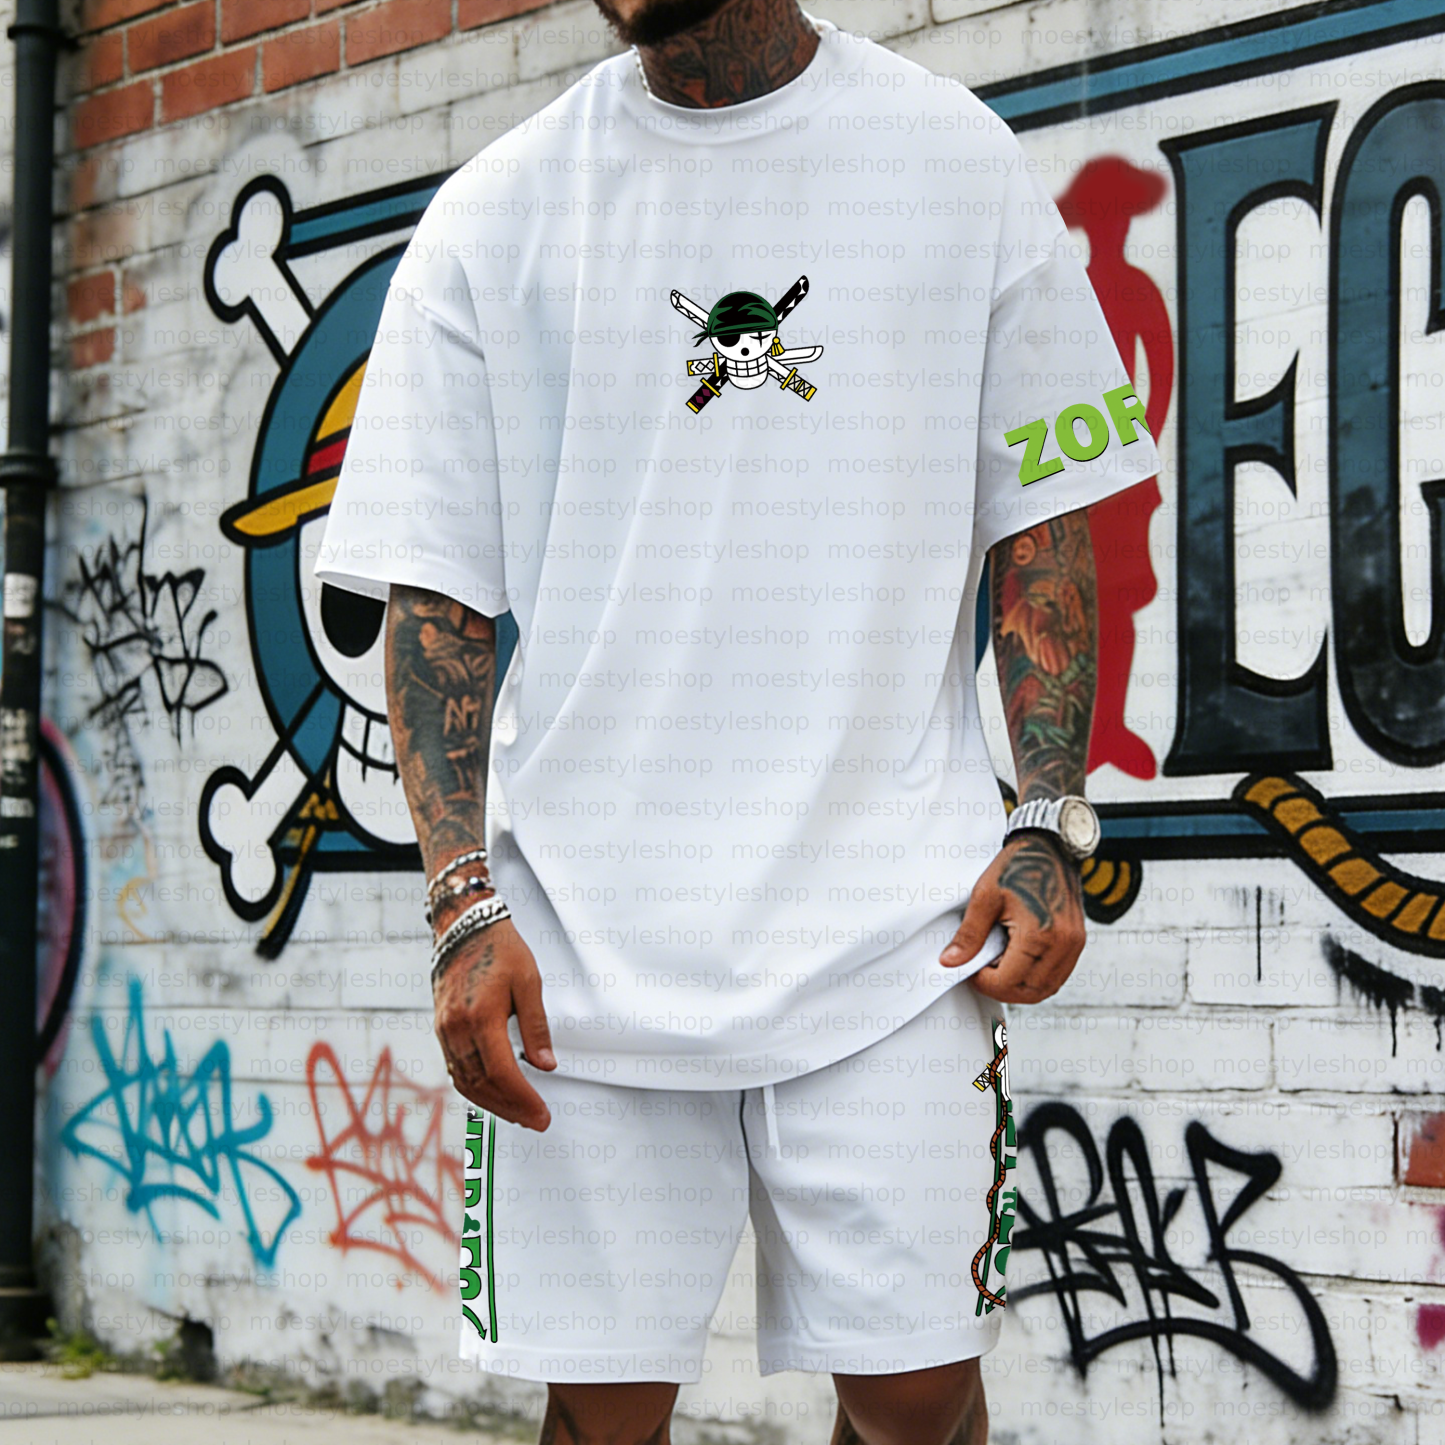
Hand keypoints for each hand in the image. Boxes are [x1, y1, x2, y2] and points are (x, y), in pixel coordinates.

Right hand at [432, 917, 554, 1130]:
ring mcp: (444, 1029)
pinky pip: (455, 1068)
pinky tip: (493, 1094)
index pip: (503, 1073)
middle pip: (482, 1084)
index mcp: (481, 1016)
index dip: (523, 1099)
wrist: (463, 927)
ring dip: (492, 1103)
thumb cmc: (500, 949)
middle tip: (536, 1120)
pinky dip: (474, 1087)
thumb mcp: (529, 982)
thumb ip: (536, 1027)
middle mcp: (457, 1028)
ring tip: (518, 1113)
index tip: (542, 1114)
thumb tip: (546, 1066)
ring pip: (465, 1081)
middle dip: (511, 1108)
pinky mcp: (441, 1028)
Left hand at [939, 832, 1085, 1003]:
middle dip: (1001, 989)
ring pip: (1046, 988)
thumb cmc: (1019, 865)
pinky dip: (1036, 977)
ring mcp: (1074, 944)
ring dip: (1020, 987)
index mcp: (1039, 934)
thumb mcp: (985, 897)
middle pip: (1029, 992)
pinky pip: (1057, 975)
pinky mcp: (1077, 941)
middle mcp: (1063, 944)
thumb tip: (951, 961)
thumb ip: (968, 935)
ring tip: (998, 967)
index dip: (984, 983)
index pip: (1008, 982)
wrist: (1050, 845)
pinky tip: (1018, 962)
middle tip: (981, 973)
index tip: (970, 971)